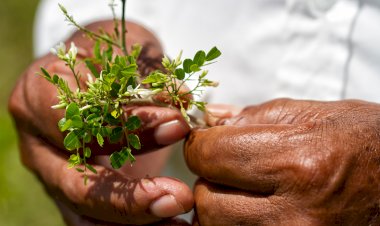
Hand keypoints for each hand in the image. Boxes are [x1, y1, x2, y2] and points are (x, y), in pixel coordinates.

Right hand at [9, 20, 192, 224]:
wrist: (93, 72)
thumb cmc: (107, 56)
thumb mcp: (125, 50)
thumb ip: (149, 75)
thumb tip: (182, 101)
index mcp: (37, 95)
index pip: (80, 119)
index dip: (128, 125)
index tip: (176, 125)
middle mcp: (38, 142)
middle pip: (76, 182)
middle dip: (129, 196)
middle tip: (179, 197)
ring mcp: (52, 172)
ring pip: (84, 211)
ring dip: (133, 220)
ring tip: (177, 215)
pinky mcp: (70, 191)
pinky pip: (95, 220)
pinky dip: (133, 224)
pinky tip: (169, 223)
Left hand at [185, 99, 379, 224]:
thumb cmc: (367, 143)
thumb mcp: (317, 115)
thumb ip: (255, 117)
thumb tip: (211, 119)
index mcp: (298, 161)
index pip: (209, 155)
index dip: (201, 145)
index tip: (208, 142)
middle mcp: (295, 212)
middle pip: (207, 201)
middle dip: (209, 180)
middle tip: (228, 169)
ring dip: (220, 207)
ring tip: (244, 191)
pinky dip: (236, 224)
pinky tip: (255, 210)